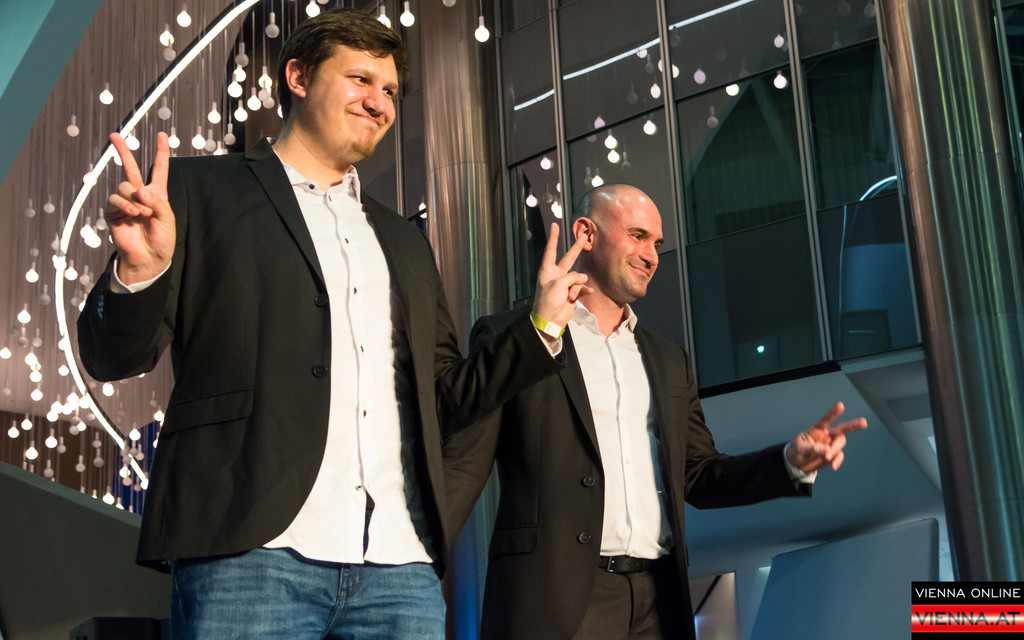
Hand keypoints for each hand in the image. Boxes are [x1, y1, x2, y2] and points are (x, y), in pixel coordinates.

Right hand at [106, 131, 175, 283]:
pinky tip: (134, 214)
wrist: (149, 258)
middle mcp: (140, 195)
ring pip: (124, 186)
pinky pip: (114, 199)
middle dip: (122, 151)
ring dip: (134, 199)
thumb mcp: (167, 219)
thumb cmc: (162, 240)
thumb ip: (156, 202)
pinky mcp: (113, 212)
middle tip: (114, 136)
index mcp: (157, 194)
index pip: (159, 169)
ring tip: (143, 214)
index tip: (161, 135)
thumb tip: (140, 189)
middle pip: (130, 168)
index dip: (160, 152)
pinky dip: (125, 205)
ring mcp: (125, 202)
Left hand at [531, 223, 590, 333]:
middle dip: (576, 248)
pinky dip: (584, 290)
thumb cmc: (548, 301)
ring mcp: (565, 284)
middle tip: (584, 236)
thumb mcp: (558, 285)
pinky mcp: (572, 293)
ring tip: (570, 296)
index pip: (551, 250)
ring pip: (578, 277)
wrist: (550, 321)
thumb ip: (572, 277)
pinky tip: (588, 292)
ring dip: (576, 286)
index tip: (555, 225)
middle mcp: (556, 275)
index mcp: (547, 270)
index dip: (553, 237)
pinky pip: (582, 287)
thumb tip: (584, 278)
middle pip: (568, 257)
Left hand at [786, 402, 865, 472]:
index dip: (833, 413)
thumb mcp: (800, 449)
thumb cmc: (797, 452)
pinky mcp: (833, 454)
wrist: (798, 464)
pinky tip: (833, 466)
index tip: (841, 405)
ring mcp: (831, 444)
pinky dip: (838, 460)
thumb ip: (813, 448)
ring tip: (826, 457)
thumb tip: (827, 451)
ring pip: (840, 443)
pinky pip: (839, 456)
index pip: (825, 420)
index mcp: (816, 430)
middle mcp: (826, 435)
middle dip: (853, 425)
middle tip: (864, 422)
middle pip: (842, 429)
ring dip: (835, 449)